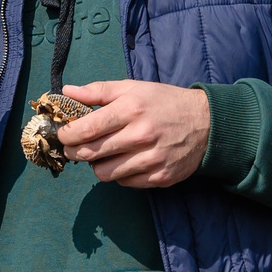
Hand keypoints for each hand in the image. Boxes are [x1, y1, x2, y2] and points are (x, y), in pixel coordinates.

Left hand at [54, 79, 210, 187]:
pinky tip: (124, 161)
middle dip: (74, 152)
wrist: (207, 122)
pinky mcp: (161, 177)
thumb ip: (98, 91)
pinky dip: (118, 174)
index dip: (67, 136)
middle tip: (73, 149)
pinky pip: (125, 182)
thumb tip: (67, 92)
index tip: (64, 136)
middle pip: (91, 153)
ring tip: (101, 154)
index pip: (86, 129)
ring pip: (104, 173)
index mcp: (131, 109)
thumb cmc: (164, 102)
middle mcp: (141, 135)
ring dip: (96, 165)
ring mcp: (152, 159)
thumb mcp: (133, 88)